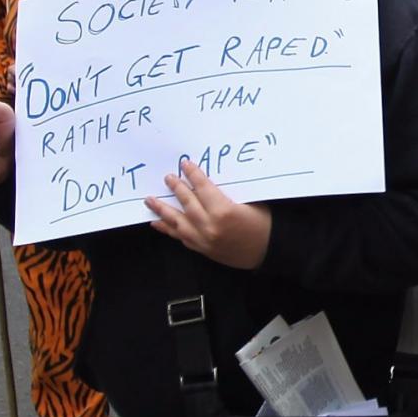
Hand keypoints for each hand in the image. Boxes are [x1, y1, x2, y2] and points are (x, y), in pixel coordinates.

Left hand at [148, 158, 272, 268]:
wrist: (268, 252)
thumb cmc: (263, 224)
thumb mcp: (249, 202)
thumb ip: (226, 194)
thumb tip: (207, 183)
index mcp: (223, 211)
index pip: (203, 188)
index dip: (193, 175)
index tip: (185, 165)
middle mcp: (210, 226)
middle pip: (187, 204)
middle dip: (176, 189)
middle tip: (167, 178)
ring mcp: (204, 240)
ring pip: (177, 222)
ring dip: (162, 210)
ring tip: (149, 200)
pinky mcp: (202, 250)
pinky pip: (180, 238)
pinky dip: (168, 229)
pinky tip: (158, 223)